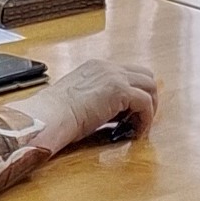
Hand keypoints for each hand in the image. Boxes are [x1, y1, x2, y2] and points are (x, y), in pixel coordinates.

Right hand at [40, 56, 158, 153]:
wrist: (50, 116)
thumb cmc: (56, 115)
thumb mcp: (80, 100)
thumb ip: (98, 101)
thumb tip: (114, 117)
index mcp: (96, 67)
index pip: (127, 74)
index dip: (134, 93)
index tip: (130, 113)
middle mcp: (108, 67)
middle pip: (145, 76)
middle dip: (148, 97)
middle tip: (140, 119)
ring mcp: (115, 76)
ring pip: (149, 87)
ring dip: (149, 108)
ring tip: (139, 127)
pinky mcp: (120, 91)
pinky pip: (145, 103)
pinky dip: (146, 119)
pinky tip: (136, 133)